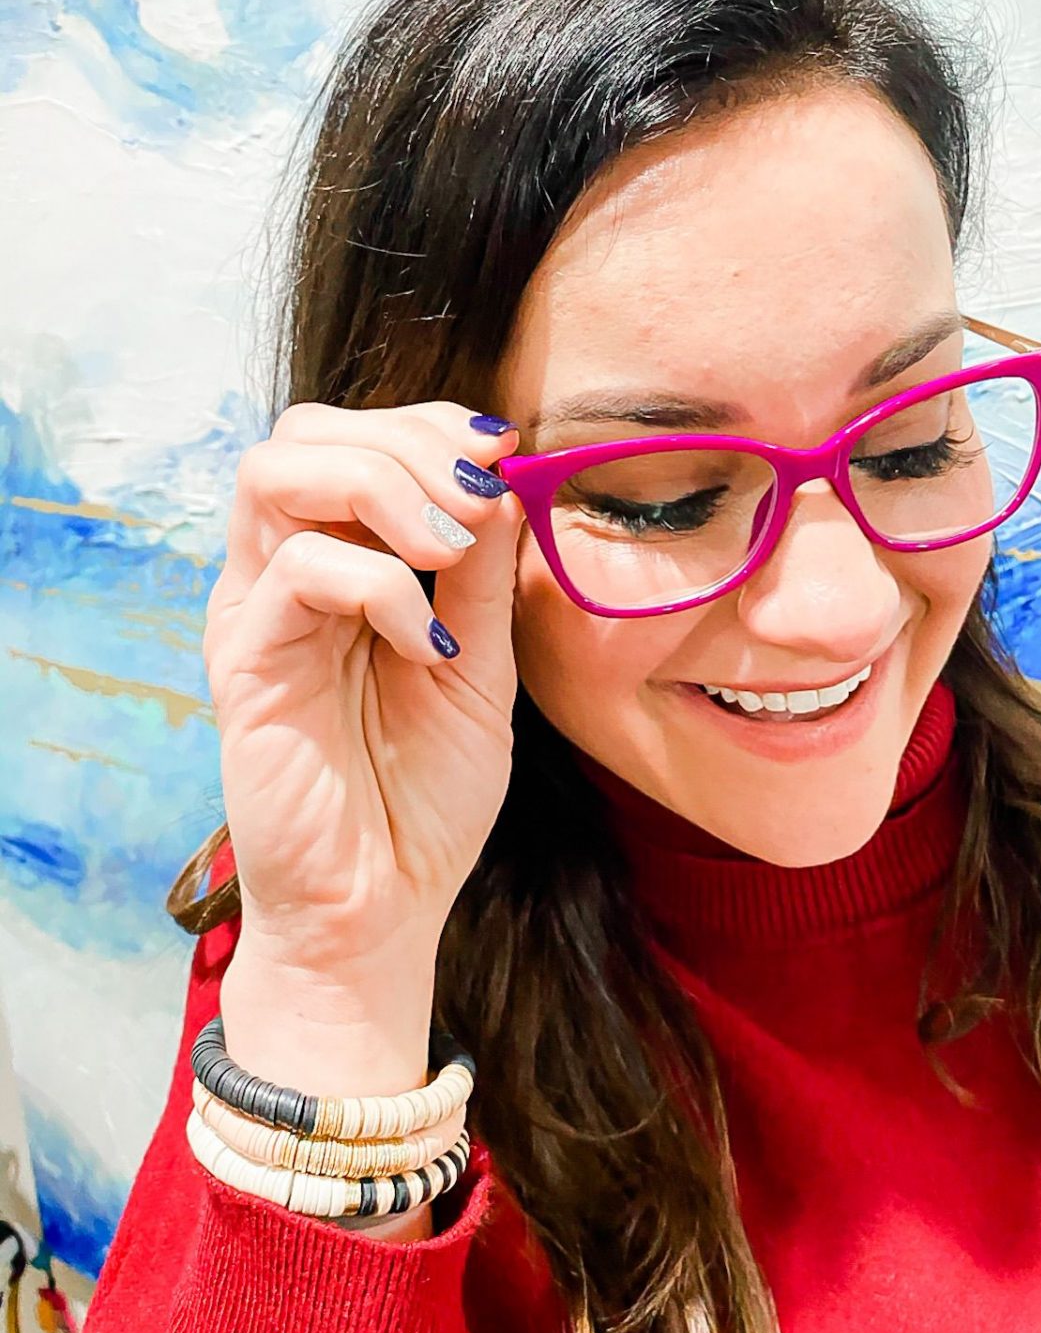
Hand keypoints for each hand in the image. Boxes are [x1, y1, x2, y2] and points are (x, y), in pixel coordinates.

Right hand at [202, 401, 523, 999]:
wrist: (382, 907)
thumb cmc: (425, 794)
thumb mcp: (482, 665)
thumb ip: (484, 575)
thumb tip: (501, 476)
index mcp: (340, 564)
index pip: (354, 437)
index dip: (429, 425)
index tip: (503, 454)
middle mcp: (284, 574)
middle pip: (305, 432)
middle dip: (406, 441)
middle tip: (478, 500)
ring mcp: (257, 613)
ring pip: (279, 473)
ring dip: (384, 487)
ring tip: (451, 551)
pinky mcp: (244, 662)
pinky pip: (298, 569)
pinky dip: (381, 586)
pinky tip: (427, 645)